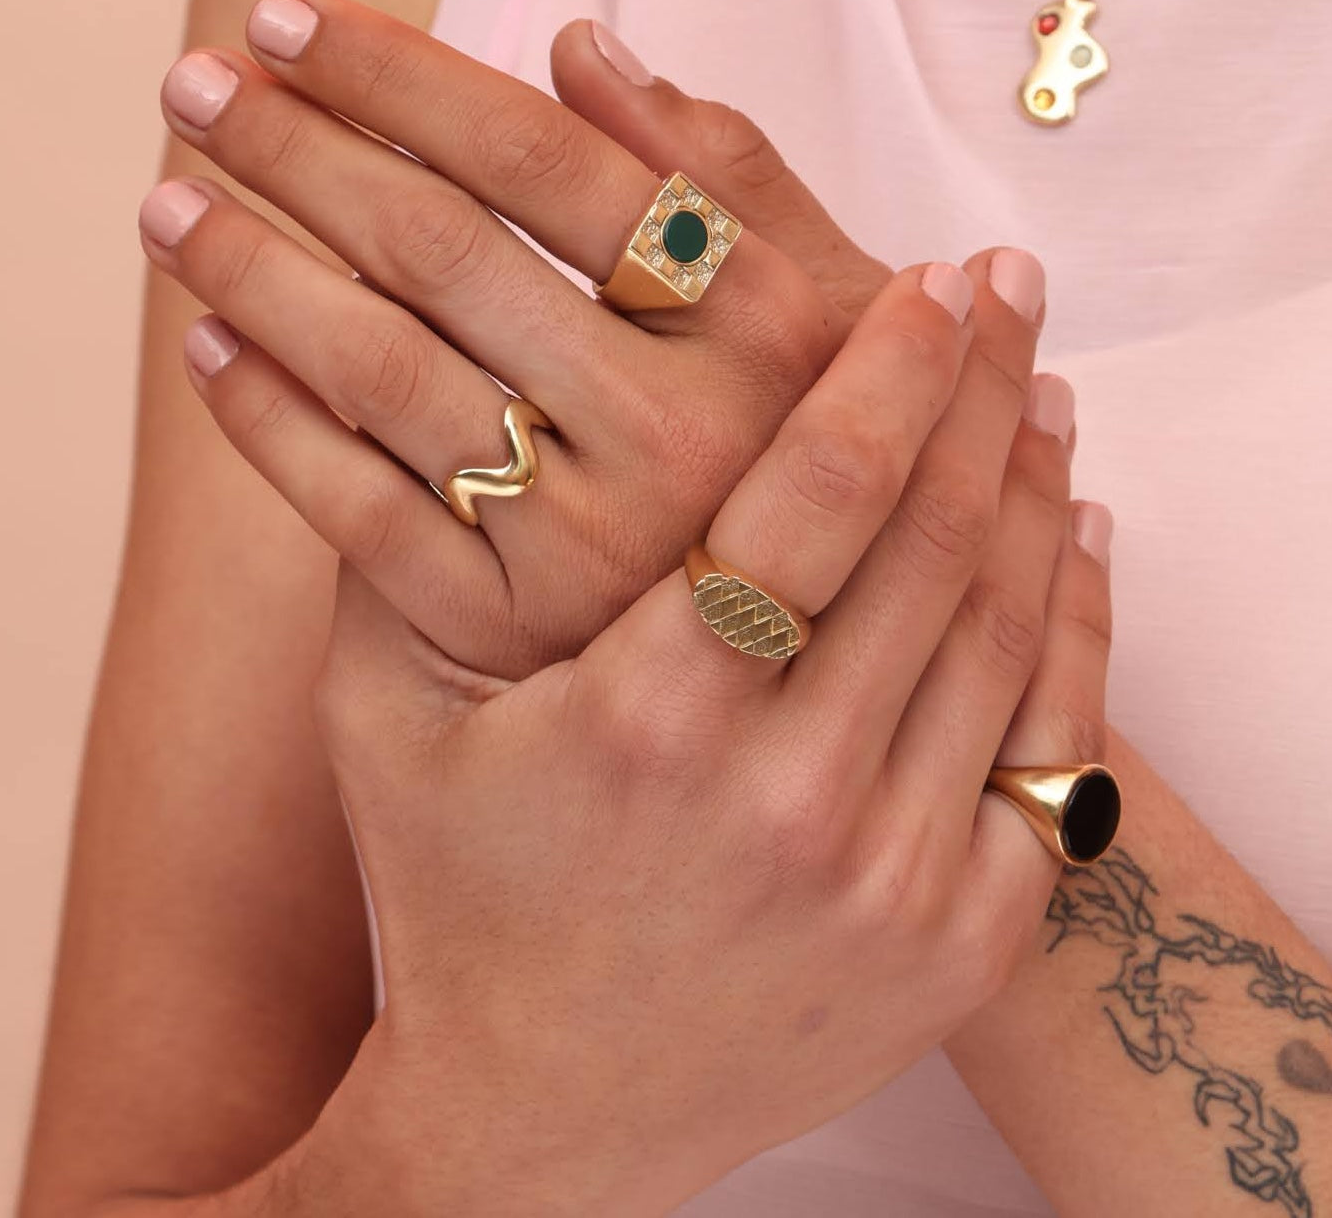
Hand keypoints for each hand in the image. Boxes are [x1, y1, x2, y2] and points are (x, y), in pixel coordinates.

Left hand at [141, 0, 908, 677]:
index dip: (404, 77)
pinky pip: (357, 509)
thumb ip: (725, 176)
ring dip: (253, 271)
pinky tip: (213, 347)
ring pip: (384, 372)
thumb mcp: (816, 311)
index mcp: (766, 329)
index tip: (288, 19)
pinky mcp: (509, 628)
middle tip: (193, 87)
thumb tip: (580, 46)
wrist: (766, 656)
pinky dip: (268, 419)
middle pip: (447, 253)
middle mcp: (686, 435)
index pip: (552, 164)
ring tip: (169, 206)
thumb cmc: (785, 447)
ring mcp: (594, 544)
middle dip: (297, 150)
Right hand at [281, 261, 1109, 1217]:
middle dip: (977, 390)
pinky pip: (1051, 743)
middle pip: (930, 542)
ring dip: (1030, 485)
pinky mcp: (957, 941)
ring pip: (1003, 626)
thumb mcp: (386, 716)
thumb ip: (388, 538)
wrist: (534, 1117)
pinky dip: (1074, 619)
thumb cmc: (449, 896)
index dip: (884, 370)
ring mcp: (892, 881)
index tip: (930, 280)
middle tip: (1005, 287)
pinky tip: (1073, 528)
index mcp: (648, 724)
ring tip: (1036, 385)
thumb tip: (322, 355)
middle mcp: (791, 802)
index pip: (812, 499)